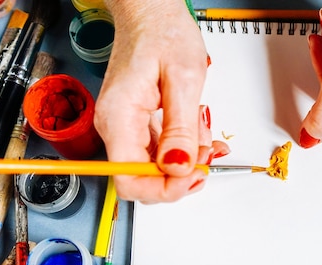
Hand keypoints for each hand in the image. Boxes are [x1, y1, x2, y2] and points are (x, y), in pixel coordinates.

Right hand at [96, 0, 215, 202]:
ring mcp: (125, 128)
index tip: (192, 176)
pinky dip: (184, 148)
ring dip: (186, 161)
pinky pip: (160, 151)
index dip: (162, 189)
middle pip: (142, 180)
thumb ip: (181, 129)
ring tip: (206, 139)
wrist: (151, 12)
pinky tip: (198, 133)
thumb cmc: (162, 32)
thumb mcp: (184, 79)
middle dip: (179, 176)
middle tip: (206, 157)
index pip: (128, 180)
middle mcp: (115, 127)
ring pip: (155, 168)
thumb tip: (178, 168)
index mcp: (119, 117)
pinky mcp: (137, 125)